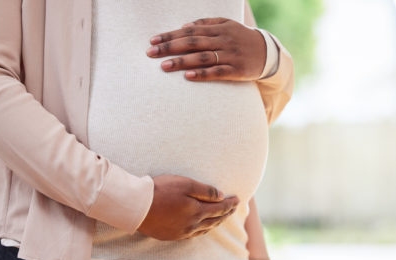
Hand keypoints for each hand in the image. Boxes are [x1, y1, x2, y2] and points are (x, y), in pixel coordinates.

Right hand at [137, 174, 239, 240]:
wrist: (137, 205)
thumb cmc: (161, 190)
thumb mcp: (185, 184)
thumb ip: (205, 191)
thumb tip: (221, 196)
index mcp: (197, 211)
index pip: (219, 208)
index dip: (230, 204)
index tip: (238, 199)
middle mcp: (192, 225)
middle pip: (214, 220)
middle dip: (226, 214)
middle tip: (234, 208)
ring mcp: (181, 232)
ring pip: (204, 230)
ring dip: (215, 223)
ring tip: (221, 219)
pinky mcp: (171, 236)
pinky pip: (193, 235)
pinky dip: (202, 231)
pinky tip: (202, 228)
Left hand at [146, 17, 266, 81]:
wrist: (267, 52)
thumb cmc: (240, 38)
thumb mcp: (226, 25)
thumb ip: (206, 24)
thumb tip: (184, 27)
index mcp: (218, 28)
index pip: (189, 32)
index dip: (170, 36)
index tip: (153, 41)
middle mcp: (222, 40)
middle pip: (192, 43)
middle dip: (170, 47)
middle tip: (151, 53)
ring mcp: (229, 56)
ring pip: (202, 58)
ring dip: (182, 62)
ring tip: (164, 66)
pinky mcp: (236, 71)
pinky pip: (217, 72)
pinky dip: (202, 74)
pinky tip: (188, 77)